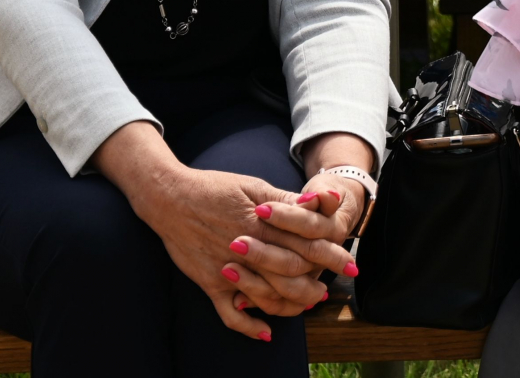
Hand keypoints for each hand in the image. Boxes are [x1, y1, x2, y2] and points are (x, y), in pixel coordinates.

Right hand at [94, 122, 354, 340]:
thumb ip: (285, 199)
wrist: (169, 198)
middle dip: (318, 282)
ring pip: (267, 296)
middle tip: (332, 290)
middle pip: (292, 272)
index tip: (350, 262)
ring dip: (292, 304)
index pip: (306, 242)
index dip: (331, 254)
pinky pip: (230, 313)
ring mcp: (228, 269)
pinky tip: (266, 333)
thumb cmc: (213, 187)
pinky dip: (248, 326)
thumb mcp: (252, 185)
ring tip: (309, 305)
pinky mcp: (210, 283)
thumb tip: (318, 202)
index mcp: (262, 222)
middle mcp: (248, 248)